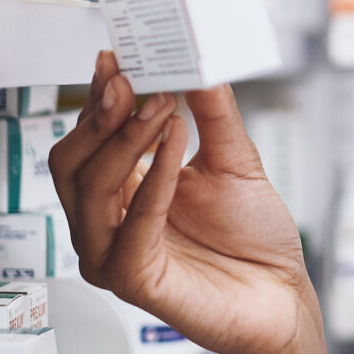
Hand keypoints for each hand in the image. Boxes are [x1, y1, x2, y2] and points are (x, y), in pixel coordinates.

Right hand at [50, 52, 318, 353]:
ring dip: (125, 142)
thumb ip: (211, 112)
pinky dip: (153, 181)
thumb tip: (195, 62)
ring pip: (90, 190)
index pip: (87, 139)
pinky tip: (175, 150)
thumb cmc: (253, 237)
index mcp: (119, 192)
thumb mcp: (232, 159)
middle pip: (71, 162)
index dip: (96, 98)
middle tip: (132, 80)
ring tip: (162, 107)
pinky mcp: (133, 281)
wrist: (282, 294)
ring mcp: (112, 254)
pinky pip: (131, 227)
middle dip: (99, 117)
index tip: (115, 58)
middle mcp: (105, 223)